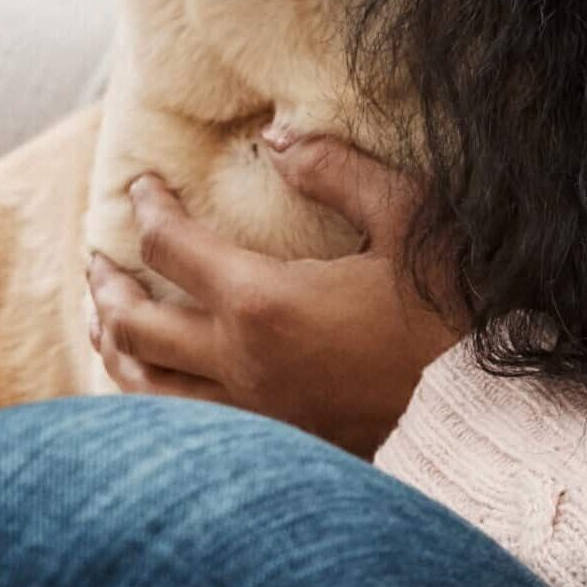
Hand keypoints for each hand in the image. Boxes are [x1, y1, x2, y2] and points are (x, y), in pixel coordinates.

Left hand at [86, 137, 463, 457]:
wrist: (486, 409)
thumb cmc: (450, 304)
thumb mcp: (404, 214)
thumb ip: (335, 169)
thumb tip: (276, 137)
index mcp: (264, 301)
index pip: (172, 247)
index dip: (147, 208)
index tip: (141, 184)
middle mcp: (241, 364)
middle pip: (138, 325)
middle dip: (110, 285)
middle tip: (101, 258)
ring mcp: (254, 417)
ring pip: (148, 390)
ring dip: (117, 348)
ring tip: (106, 321)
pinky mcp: (276, 448)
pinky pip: (185, 428)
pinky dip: (151, 400)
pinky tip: (155, 389)